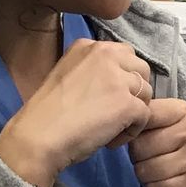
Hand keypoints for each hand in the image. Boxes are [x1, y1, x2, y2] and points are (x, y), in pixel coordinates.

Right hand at [0, 39, 152, 186]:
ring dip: (133, 114)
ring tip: (110, 130)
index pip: (124, 55)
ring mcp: (117, 77)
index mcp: (88, 46)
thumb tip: (116, 83)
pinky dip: (132, 132)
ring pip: (146, 93)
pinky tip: (110, 140)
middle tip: (113, 114)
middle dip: (134, 93)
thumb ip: (92, 71)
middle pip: (142, 70)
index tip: (106, 98)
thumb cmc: (47, 115)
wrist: (38, 136)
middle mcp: (105, 54)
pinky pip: (145, 116)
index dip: (122, 79)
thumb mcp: (66, 75)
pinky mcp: (127, 103)